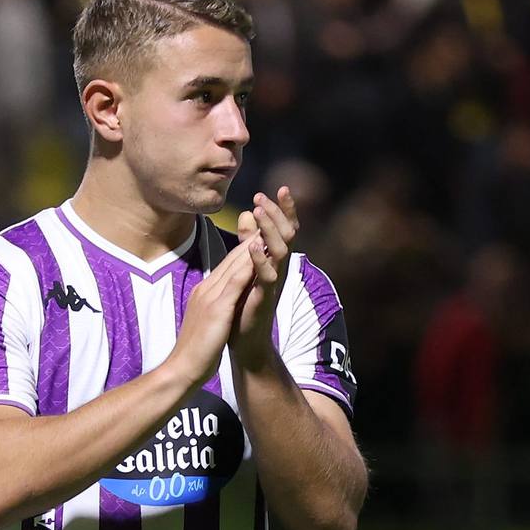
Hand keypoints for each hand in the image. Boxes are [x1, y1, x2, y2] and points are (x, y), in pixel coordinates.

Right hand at [163, 238, 257, 382]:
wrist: (181, 369)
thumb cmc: (194, 351)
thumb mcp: (206, 321)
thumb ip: (214, 307)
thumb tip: (222, 301)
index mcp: (204, 292)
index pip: (228, 265)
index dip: (245, 247)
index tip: (261, 233)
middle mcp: (206, 289)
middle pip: (232, 258)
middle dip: (251, 238)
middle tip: (269, 219)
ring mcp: (210, 296)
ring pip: (235, 264)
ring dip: (252, 245)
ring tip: (270, 227)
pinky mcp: (217, 308)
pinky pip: (235, 282)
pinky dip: (249, 265)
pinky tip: (262, 255)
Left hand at [231, 186, 299, 364]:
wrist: (243, 341)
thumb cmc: (244, 304)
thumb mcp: (245, 265)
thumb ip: (248, 240)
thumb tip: (246, 212)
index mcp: (275, 260)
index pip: (284, 229)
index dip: (285, 210)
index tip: (281, 188)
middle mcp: (279, 269)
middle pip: (287, 235)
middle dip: (276, 214)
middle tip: (263, 196)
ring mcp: (273, 283)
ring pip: (280, 251)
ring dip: (269, 230)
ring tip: (258, 212)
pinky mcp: (264, 298)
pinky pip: (267, 276)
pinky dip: (260, 259)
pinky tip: (252, 246)